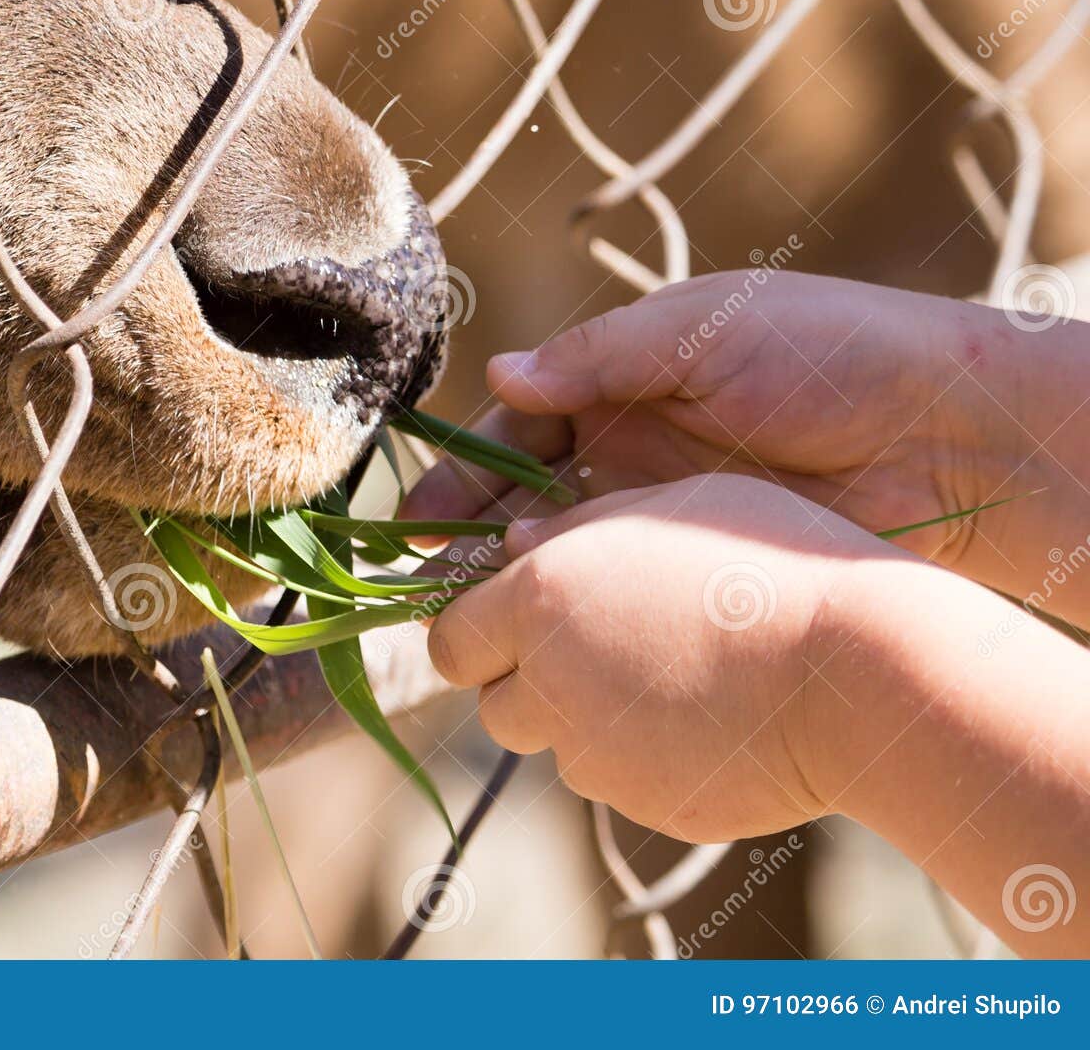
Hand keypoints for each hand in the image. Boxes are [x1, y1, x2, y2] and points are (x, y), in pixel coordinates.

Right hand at [403, 271, 1058, 598]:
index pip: (519, 427)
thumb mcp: (702, 328)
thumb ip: (597, 356)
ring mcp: (663, 506)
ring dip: (506, 576)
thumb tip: (498, 374)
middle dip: (466, 534)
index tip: (416, 518)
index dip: (464, 470)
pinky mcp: (699, 560)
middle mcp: (632, 446)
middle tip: (413, 582)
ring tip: (455, 616)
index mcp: (624, 380)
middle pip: (525, 495)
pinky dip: (571, 602)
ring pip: (562, 547)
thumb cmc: (825, 351)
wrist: (945, 431)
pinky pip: (617, 582)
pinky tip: (534, 626)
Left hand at [427, 474, 907, 841]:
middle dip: (526, 678)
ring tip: (666, 677)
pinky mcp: (642, 802)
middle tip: (595, 647)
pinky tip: (707, 718)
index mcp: (538, 598)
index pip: (450, 638)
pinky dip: (643, 754)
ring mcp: (594, 753)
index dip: (475, 632)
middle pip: (492, 698)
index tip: (511, 623)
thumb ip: (577, 528)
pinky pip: (619, 777)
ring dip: (583, 717)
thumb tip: (514, 543)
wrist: (859, 672)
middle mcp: (548, 681)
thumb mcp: (672, 507)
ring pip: (554, 743)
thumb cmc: (771, 565)